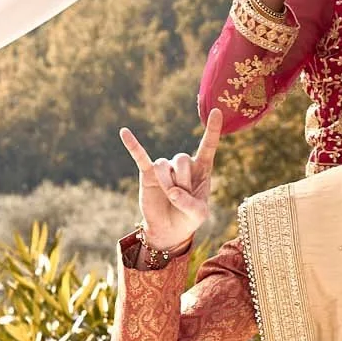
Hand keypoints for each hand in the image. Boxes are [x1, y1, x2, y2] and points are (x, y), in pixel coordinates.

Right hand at [119, 109, 221, 252]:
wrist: (169, 229)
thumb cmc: (188, 219)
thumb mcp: (198, 214)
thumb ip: (190, 204)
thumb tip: (173, 192)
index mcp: (201, 169)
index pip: (208, 145)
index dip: (213, 129)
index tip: (217, 111)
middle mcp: (183, 165)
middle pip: (182, 159)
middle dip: (183, 181)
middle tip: (181, 197)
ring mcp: (165, 168)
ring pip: (165, 166)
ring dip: (168, 183)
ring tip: (169, 196)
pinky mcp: (148, 174)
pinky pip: (140, 156)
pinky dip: (133, 145)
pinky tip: (124, 132)